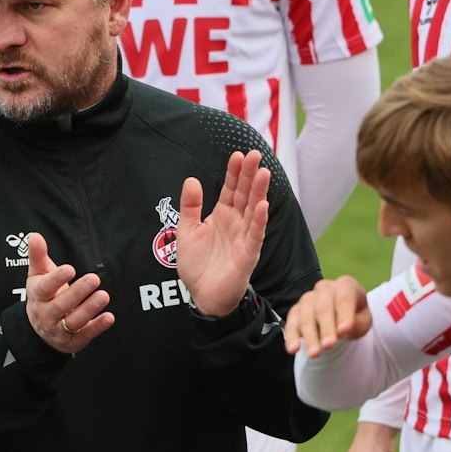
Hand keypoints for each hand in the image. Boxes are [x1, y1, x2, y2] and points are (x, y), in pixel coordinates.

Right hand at [24, 232, 112, 352]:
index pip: (45, 287)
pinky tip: (109, 317)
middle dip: (77, 293)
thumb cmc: (42, 295)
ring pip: (74, 322)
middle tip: (93, 279)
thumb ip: (38, 255)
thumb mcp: (38, 275)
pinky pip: (85, 335)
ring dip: (89, 309)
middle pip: (61, 305)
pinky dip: (97, 327)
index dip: (56, 279)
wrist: (38, 329)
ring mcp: (58, 330)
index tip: (69, 269)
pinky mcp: (72, 341)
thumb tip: (35, 235)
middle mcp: (46, 314)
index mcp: (38, 295)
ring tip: (103, 296)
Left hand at [175, 150, 271, 316]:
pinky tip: (263, 206)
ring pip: (253, 211)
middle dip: (250, 175)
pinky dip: (259, 221)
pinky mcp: (247, 255)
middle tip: (256, 154)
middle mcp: (236, 223)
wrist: (202, 296)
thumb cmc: (197, 265)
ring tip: (264, 173)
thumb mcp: (186, 231)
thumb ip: (190, 206)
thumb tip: (191, 179)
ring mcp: (244, 238)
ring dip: (259, 192)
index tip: (238, 154)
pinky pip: (255, 235)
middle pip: (245, 194)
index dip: (235, 172)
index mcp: (222, 215)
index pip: (231, 189)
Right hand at [283, 277, 372, 355]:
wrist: (341, 317)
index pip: (344, 298)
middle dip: (325, 328)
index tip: (344, 332)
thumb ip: (355, 324)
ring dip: (309, 336)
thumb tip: (341, 331)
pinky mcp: (296, 311)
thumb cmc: (355, 317)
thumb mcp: (363, 321)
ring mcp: (308, 298)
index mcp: (345, 286)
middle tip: (328, 346)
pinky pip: (291, 323)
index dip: (343, 315)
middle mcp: (324, 288)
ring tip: (314, 354)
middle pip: (323, 307)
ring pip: (305, 316)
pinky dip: (291, 337)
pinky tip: (294, 349)